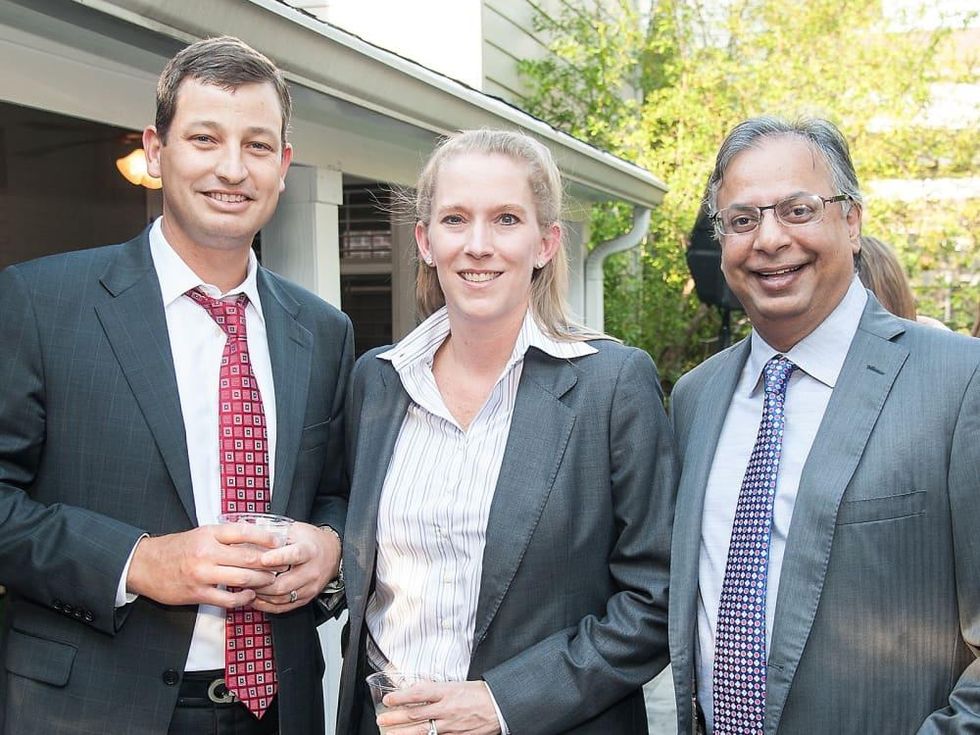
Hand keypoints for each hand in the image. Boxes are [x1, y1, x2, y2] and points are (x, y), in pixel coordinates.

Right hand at [126, 525, 280, 607]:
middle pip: (248, 557)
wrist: (145, 565)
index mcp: (209, 533)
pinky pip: (227, 599)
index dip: (265, 537)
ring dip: (260, 581)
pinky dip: (243, 599)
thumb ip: (225, 535)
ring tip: (269, 581)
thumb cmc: (177, 548)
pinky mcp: (197, 593)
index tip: (279, 541)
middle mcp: (207, 552)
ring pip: (242, 578)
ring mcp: (202, 574)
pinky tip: (250, 596)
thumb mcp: (201, 533)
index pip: (244, 532)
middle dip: (269, 563)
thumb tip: (256, 535)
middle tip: (280, 566)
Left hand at [250, 522, 340, 613]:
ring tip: (247, 587)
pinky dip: (267, 605)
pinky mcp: (306, 598)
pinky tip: (256, 598)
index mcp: (309, 551)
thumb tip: (250, 535)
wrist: (332, 554)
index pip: (295, 555)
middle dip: (261, 583)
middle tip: (245, 578)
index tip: (263, 559)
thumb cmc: (311, 541)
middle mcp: (311, 571)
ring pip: (281, 598)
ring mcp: (309, 587)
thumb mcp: (296, 530)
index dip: (278, 558)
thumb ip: (276, 534)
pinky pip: (283, 607)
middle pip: (284, 584)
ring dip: (261, 594)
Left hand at [378, 681, 500, 734]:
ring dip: (403, 732)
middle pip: (415, 715)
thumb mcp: (457, 684)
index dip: (401, 697)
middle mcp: (446, 709)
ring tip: (388, 732)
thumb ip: (438, 690)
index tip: (388, 699)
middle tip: (381, 719)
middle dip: (395, 718)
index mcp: (447, 691)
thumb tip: (419, 692)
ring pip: (422, 730)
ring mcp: (450, 725)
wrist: (499, 706)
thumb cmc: (480, 693)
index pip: (418, 694)